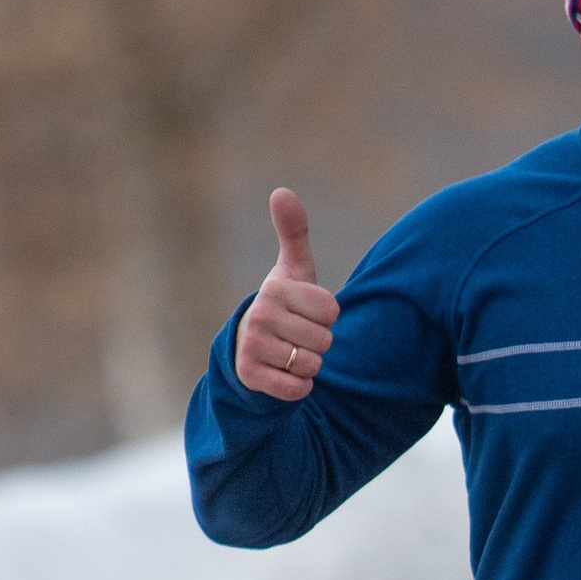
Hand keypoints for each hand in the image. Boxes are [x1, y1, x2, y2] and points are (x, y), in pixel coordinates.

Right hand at [233, 188, 335, 400]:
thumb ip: (294, 233)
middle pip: (325, 340)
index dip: (327, 316)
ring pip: (312, 365)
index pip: (332, 310)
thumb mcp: (292, 270)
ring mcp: (253, 346)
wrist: (249, 348)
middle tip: (298, 335)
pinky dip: (299, 386)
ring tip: (290, 353)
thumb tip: (281, 191)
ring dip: (309, 365)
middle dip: (319, 343)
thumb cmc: (283, 305)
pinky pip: (298, 388)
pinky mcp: (251, 376)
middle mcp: (260, 315)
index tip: (307, 312)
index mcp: (275, 288)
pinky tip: (284, 373)